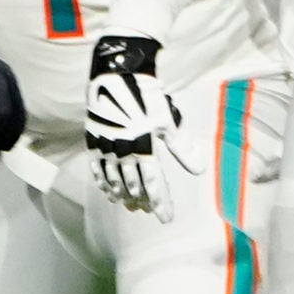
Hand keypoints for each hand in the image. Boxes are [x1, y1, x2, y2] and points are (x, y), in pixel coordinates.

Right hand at [85, 35, 197, 220]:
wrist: (116, 74)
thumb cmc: (147, 96)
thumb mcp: (168, 120)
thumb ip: (182, 147)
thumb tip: (199, 170)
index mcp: (144, 147)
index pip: (155, 184)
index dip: (161, 203)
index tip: (166, 219)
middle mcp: (123, 151)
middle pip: (134, 185)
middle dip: (142, 200)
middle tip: (147, 210)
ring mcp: (106, 146)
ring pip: (115, 179)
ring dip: (122, 194)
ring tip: (129, 204)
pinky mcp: (94, 139)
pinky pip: (97, 167)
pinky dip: (103, 181)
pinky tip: (107, 191)